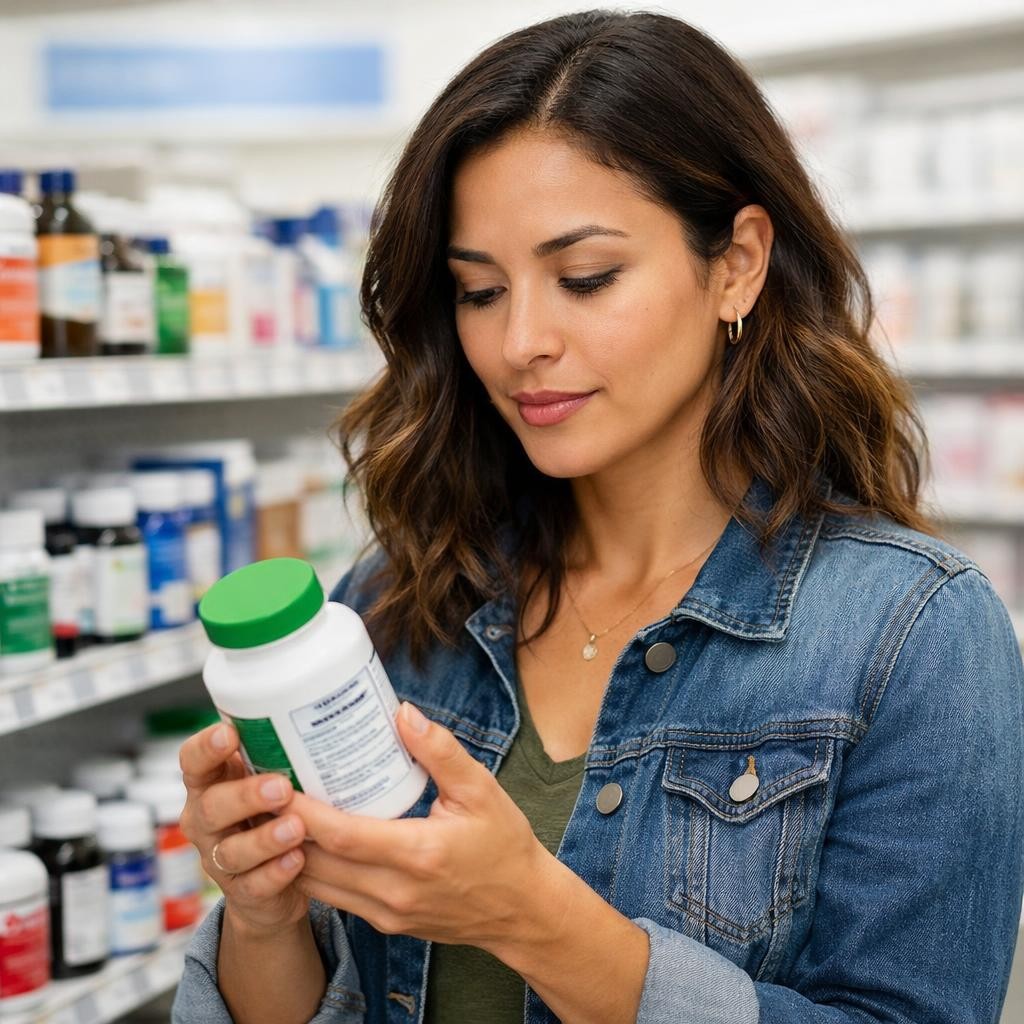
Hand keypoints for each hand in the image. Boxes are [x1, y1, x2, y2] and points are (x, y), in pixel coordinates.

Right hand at [179, 724, 309, 936]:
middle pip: (210, 807)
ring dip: (264, 839)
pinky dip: (276, 872)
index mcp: (210, 785)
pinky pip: (254, 885)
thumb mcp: (268, 778)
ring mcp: (220, 860)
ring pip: (232, 851)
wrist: (271, 883)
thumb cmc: (271, 812)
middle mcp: (206, 821)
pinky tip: (298, 860)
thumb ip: (280, 752)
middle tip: (281, 787)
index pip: (193, 761)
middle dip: (245, 796)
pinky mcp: (242, 892)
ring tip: (296, 827)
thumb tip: (327, 710)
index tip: (230, 734)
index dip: (206, 748)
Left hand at [290, 701, 550, 951]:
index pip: (341, 836)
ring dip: (288, 852)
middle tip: (260, 790)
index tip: (276, 781)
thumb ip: (440, 752)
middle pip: (316, 864)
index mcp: (418, 853)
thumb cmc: (504, 845)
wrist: (523, 910)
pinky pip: (335, 897)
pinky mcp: (385, 923)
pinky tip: (304, 840)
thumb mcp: (481, 790)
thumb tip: (402, 713)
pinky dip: (312, 870)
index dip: (301, 811)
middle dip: (281, 829)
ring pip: (318, 886)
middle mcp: (395, 890)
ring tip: (272, 812)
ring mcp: (387, 913)